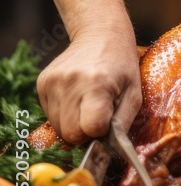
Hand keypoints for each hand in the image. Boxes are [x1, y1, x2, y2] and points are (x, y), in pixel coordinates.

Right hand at [36, 27, 142, 144]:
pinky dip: (64, 113)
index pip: (90, 129)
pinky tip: (76, 96)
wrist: (100, 34)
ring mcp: (52, 82)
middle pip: (71, 134)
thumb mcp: (134, 94)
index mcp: (96, 84)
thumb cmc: (122, 65)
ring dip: (74, 123)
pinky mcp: (42, 83)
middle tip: (98, 113)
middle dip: (85, 132)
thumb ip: (122, 125)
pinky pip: (51, 115)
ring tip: (87, 102)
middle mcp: (70, 82)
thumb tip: (109, 152)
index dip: (100, 131)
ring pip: (58, 128)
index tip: (107, 120)